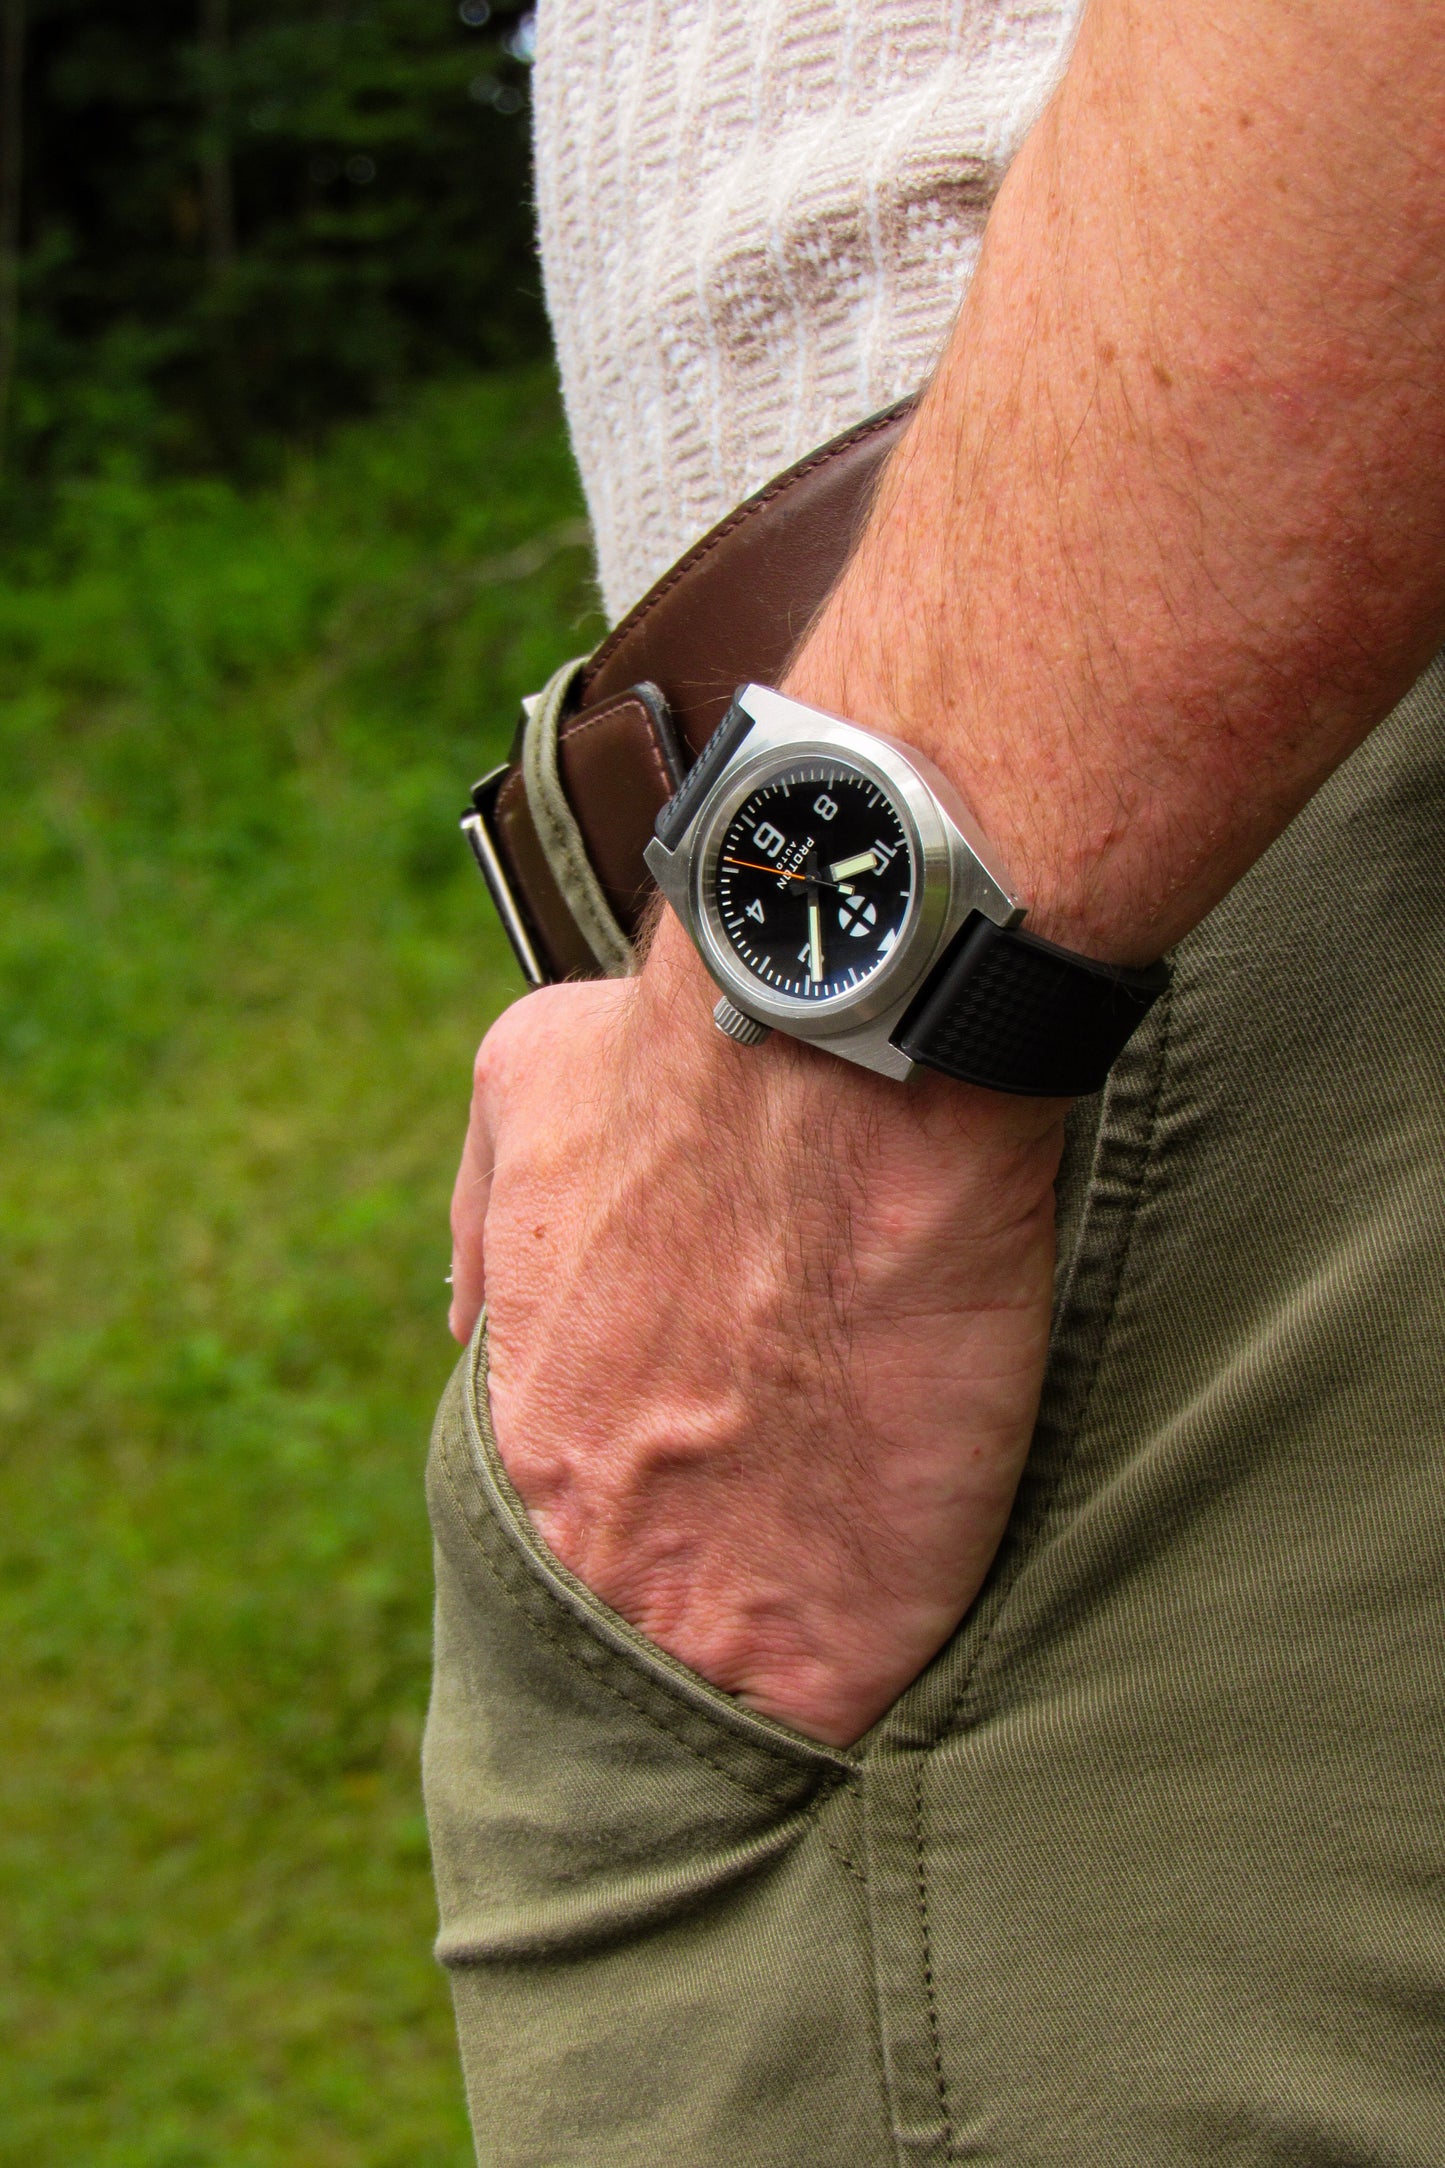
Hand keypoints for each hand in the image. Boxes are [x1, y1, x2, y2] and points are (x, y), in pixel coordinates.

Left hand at [450, 919, 1065, 1747]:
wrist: (841, 1083)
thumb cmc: (684, 1075)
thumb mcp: (519, 1097)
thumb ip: (483, 1222)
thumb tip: (469, 1316)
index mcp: (528, 1436)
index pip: (547, 1542)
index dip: (622, 1534)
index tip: (687, 1516)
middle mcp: (592, 1545)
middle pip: (631, 1638)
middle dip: (693, 1624)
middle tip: (771, 1591)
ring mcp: (712, 1608)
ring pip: (731, 1700)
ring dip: (776, 1672)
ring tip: (844, 1634)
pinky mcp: (840, 1641)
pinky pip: (836, 1722)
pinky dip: (864, 1697)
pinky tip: (900, 1648)